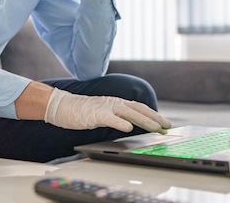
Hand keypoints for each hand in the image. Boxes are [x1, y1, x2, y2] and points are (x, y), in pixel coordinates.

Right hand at [43, 88, 171, 133]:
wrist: (61, 105)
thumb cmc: (82, 111)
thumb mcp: (104, 113)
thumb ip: (117, 116)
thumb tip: (132, 125)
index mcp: (117, 102)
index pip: (140, 107)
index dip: (154, 115)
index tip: (165, 123)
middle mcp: (114, 102)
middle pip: (139, 109)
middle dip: (155, 117)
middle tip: (167, 126)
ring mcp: (105, 107)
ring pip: (129, 112)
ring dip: (144, 120)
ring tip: (156, 128)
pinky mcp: (95, 114)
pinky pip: (110, 118)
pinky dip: (120, 123)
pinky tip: (128, 128)